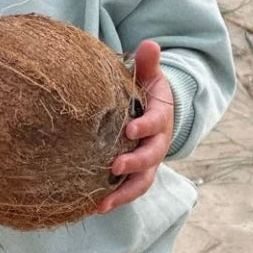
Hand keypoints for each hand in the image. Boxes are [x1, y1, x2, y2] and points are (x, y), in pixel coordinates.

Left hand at [96, 40, 173, 213]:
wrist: (157, 113)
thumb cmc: (147, 92)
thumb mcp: (150, 76)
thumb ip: (148, 63)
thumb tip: (150, 44)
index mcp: (160, 118)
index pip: (155, 123)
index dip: (145, 127)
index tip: (130, 129)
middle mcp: (157, 144)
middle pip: (151, 158)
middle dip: (134, 164)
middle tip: (115, 166)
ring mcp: (148, 163)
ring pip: (141, 182)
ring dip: (123, 193)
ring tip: (102, 203)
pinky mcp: (137, 175)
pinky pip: (128, 190)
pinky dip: (114, 200)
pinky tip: (92, 208)